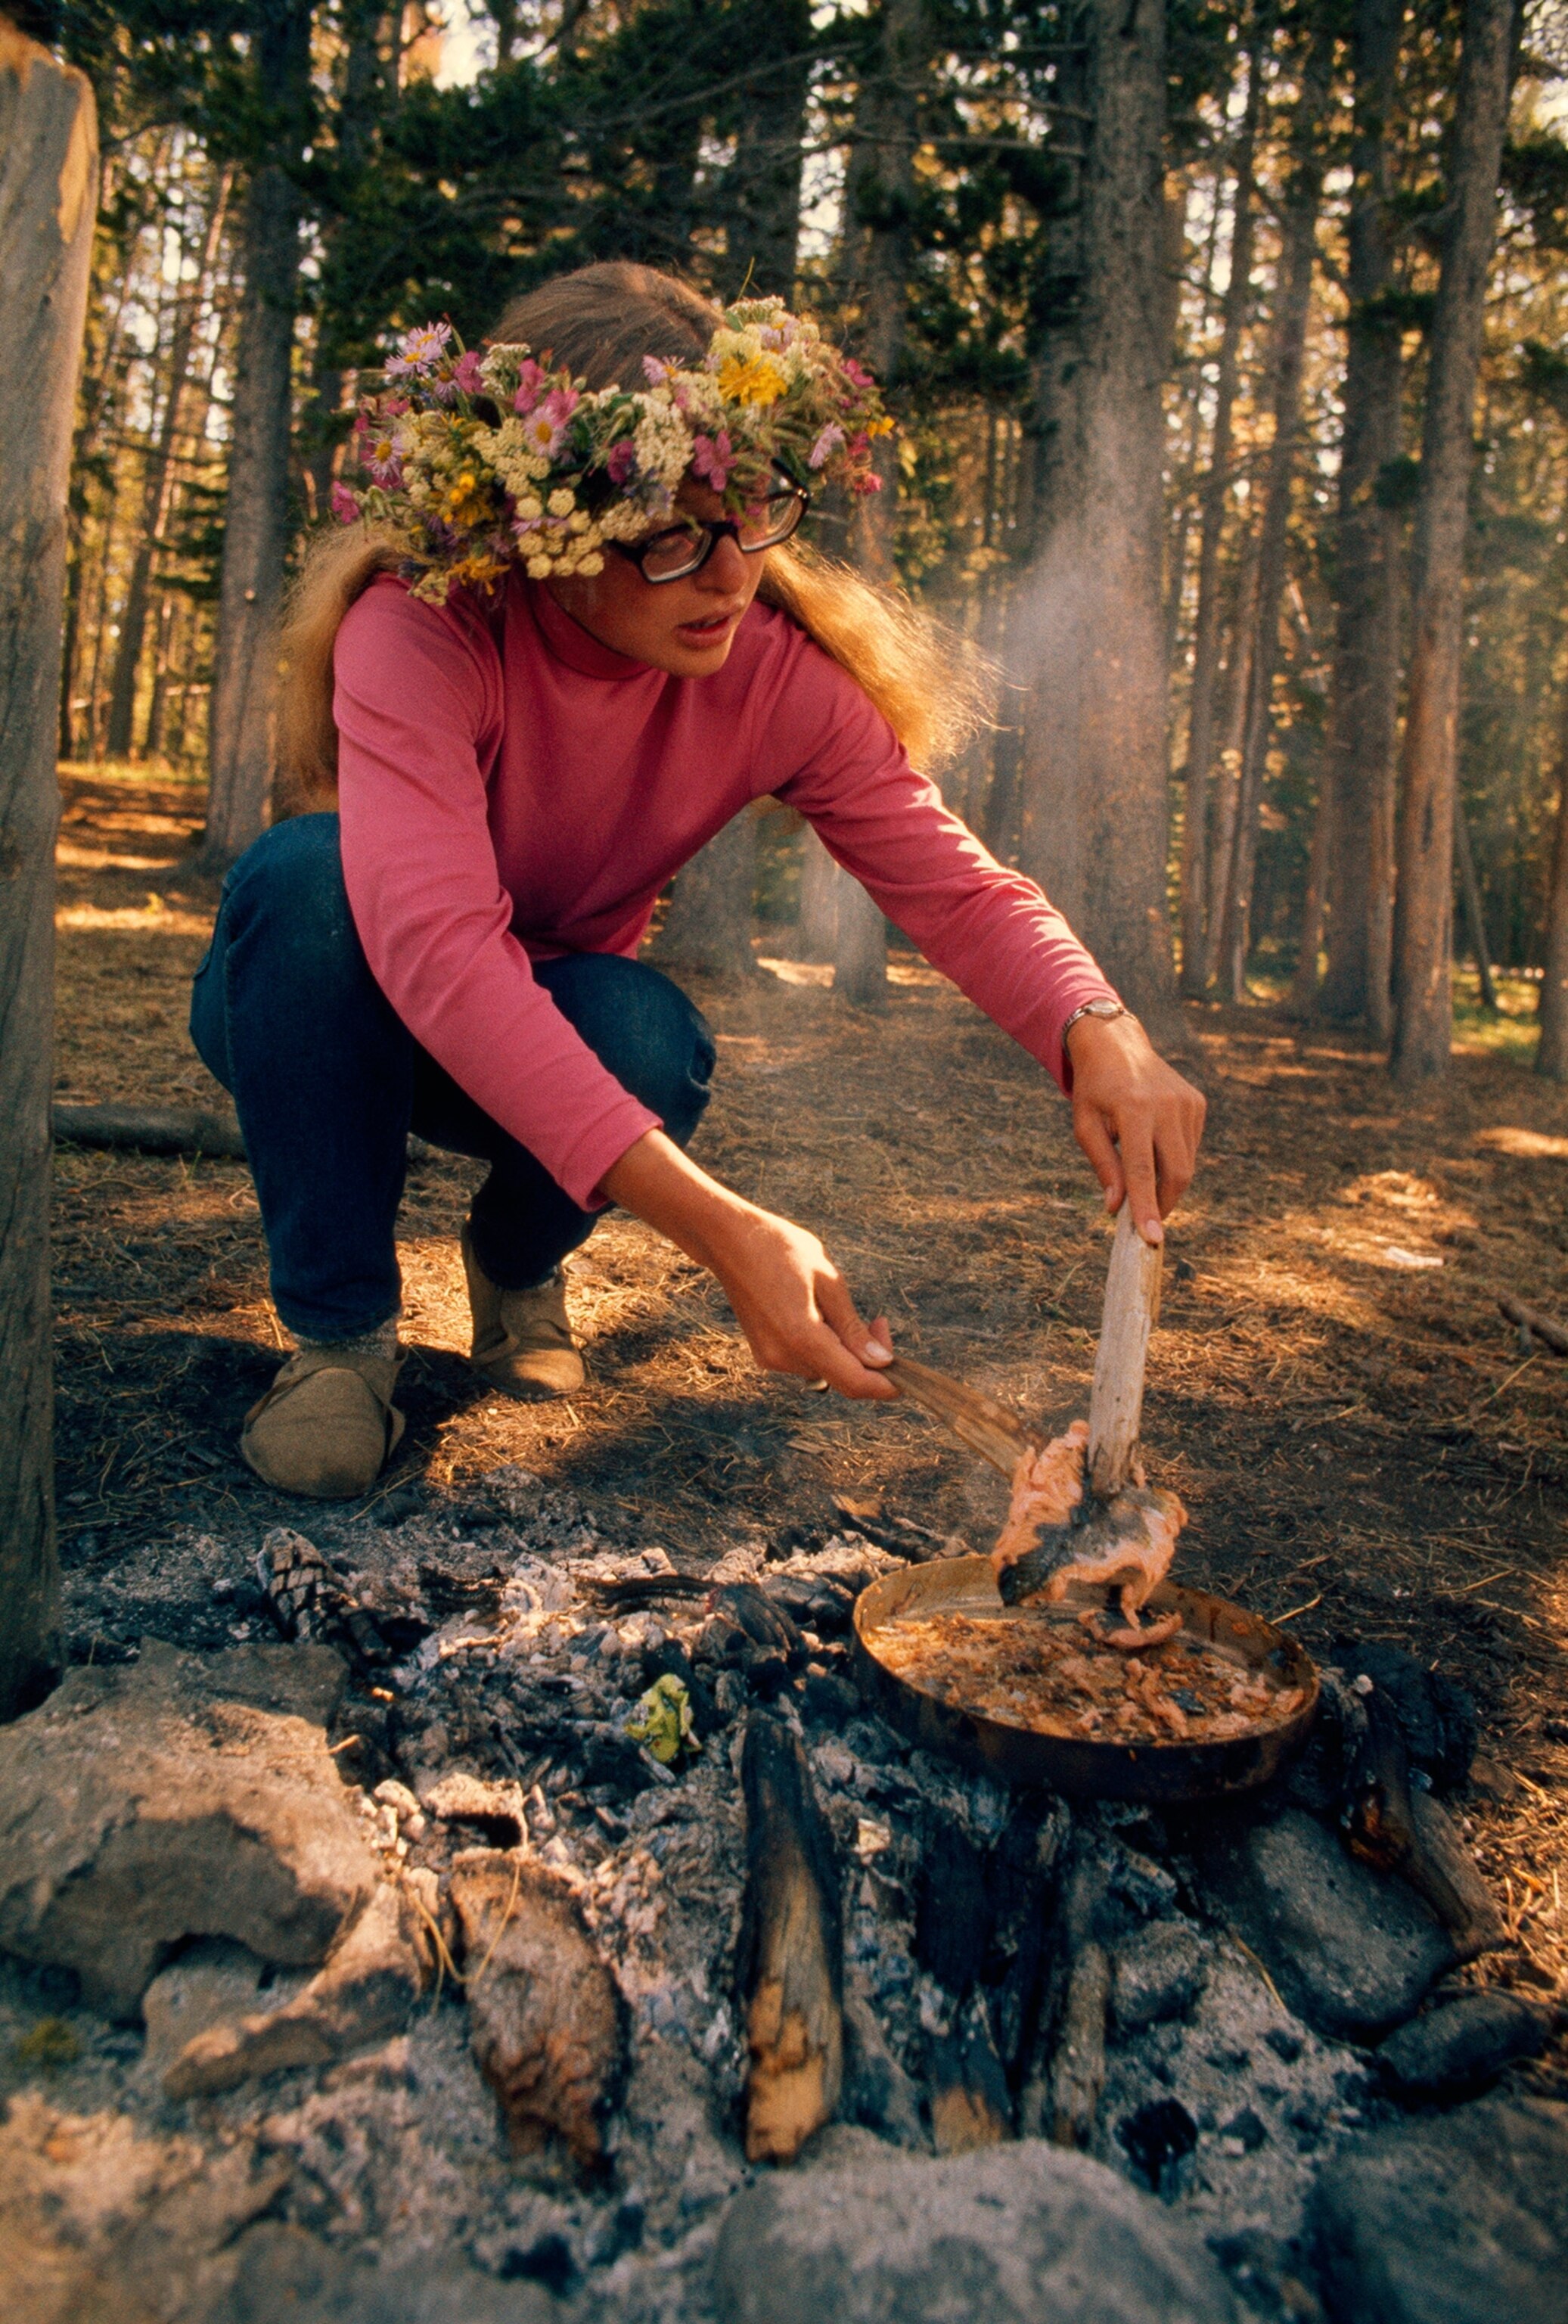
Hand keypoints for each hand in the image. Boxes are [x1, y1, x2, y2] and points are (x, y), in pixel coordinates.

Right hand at [601, 1131, 897, 1398]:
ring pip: (825, 1370)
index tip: (906, 1372)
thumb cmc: (780, 1249)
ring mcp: (770, 1358)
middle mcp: (783, 1356)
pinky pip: (806, 1361)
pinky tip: (818, 1314)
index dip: (886, 1386)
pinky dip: (823, 1346)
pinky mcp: (764, 1354)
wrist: (727, 1240)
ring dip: (844, 1349)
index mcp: (803, 1337)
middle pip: (842, 1377)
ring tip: (840, 1307)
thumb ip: (853, 1326)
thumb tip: (882, 1361)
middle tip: (879, 1321)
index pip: (855, 1383)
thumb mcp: (828, 1279)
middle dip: (868, 1357)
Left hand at [1065, 1013, 1204, 1244]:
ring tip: (1142, 1170)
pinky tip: (1154, 1142)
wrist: (1116, 1045)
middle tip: (1145, 1219)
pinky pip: (1189, 1147)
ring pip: (1186, 1163)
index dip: (1147, 1208)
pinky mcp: (1197, 1103)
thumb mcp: (1086, 1126)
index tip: (1152, 1239)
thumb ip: (1104, 1167)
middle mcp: (1166, 1105)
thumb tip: (1116, 1208)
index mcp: (1134, 1110)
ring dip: (1166, 1180)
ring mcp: (1187, 1103)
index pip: (1142, 1171)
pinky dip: (1173, 1159)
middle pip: (1176, 1173)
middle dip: (1163, 1203)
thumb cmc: (1095, 1090)